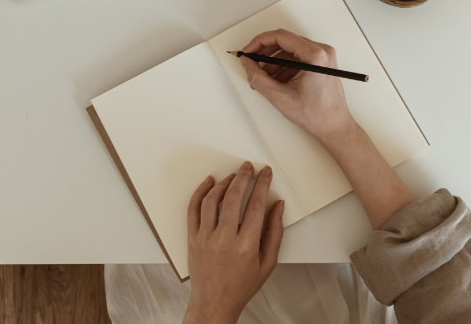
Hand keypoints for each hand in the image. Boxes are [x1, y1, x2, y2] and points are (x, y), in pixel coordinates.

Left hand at [183, 162, 283, 323]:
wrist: (214, 303)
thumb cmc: (241, 285)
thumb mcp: (267, 263)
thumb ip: (274, 232)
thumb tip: (278, 206)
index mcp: (246, 246)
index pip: (256, 205)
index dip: (262, 184)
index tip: (265, 173)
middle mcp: (224, 239)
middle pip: (233, 197)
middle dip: (243, 177)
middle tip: (248, 167)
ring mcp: (206, 237)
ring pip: (212, 199)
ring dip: (224, 182)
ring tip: (233, 175)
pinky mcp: (193, 237)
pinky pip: (194, 208)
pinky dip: (200, 191)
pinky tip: (209, 182)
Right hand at [240, 29, 356, 143]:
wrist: (334, 127)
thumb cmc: (316, 115)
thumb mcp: (279, 96)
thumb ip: (258, 77)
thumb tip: (246, 63)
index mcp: (315, 56)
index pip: (281, 37)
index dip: (259, 42)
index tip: (248, 51)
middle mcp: (322, 51)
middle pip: (285, 42)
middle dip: (265, 54)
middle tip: (251, 63)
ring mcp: (323, 57)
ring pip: (290, 51)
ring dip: (273, 63)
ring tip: (263, 79)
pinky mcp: (321, 64)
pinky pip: (297, 59)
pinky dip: (283, 67)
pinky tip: (276, 81)